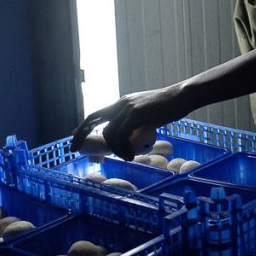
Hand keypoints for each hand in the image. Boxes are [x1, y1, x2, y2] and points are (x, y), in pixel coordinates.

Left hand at [69, 84, 191, 158]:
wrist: (181, 97)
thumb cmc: (169, 107)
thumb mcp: (147, 112)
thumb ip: (136, 120)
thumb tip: (132, 135)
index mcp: (123, 103)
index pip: (97, 113)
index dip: (84, 125)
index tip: (73, 135)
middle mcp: (122, 104)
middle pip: (92, 118)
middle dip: (80, 134)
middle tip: (73, 149)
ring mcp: (128, 108)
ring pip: (108, 133)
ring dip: (114, 149)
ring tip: (127, 157)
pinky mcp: (136, 114)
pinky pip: (121, 136)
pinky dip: (123, 149)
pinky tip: (131, 156)